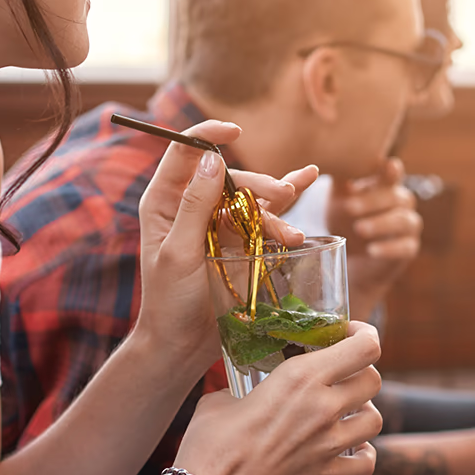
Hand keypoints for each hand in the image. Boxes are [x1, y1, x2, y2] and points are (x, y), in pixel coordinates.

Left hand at [135, 120, 319, 375]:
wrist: (184, 343)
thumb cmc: (169, 301)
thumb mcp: (179, 253)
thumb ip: (195, 206)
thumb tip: (213, 158)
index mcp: (166, 202)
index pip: (185, 153)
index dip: (208, 135)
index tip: (235, 131)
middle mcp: (195, 205)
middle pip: (232, 176)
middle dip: (259, 184)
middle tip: (279, 197)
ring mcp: (222, 221)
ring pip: (255, 196)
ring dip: (278, 208)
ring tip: (292, 235)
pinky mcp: (245, 239)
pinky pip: (269, 211)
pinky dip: (290, 199)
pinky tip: (309, 177)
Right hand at [174, 321, 382, 474]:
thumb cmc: (209, 446)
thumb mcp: (223, 398)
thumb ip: (243, 387)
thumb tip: (244, 389)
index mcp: (301, 377)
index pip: (364, 347)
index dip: (364, 335)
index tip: (352, 335)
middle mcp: (323, 406)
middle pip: (374, 379)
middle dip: (362, 373)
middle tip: (344, 377)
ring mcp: (329, 443)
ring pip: (375, 419)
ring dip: (364, 413)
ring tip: (346, 414)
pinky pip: (367, 462)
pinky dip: (364, 456)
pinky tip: (351, 450)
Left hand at [326, 160, 421, 318]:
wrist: (351, 256)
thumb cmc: (345, 219)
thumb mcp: (338, 199)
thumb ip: (340, 181)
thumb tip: (326, 159)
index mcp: (387, 185)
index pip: (393, 173)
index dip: (392, 170)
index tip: (387, 166)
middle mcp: (403, 202)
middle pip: (397, 197)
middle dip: (373, 201)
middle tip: (349, 207)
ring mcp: (409, 225)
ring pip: (404, 221)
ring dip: (381, 224)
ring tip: (359, 229)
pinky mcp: (409, 248)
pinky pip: (405, 247)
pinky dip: (388, 248)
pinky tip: (372, 250)